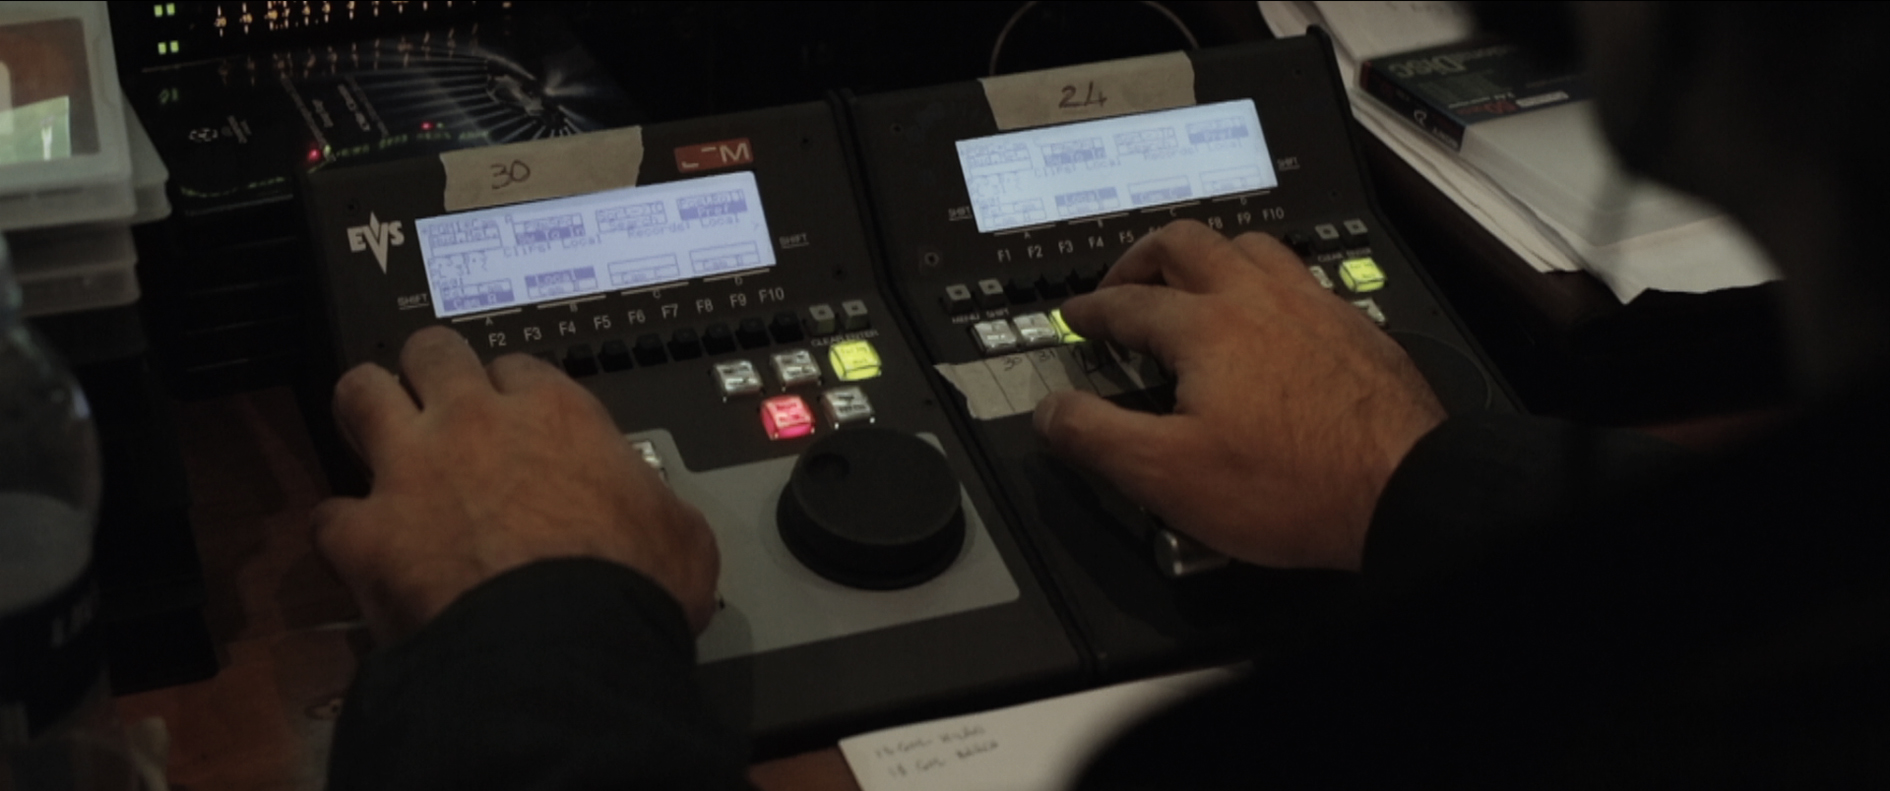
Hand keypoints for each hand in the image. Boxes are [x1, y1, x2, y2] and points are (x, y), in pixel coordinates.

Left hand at [313, 327, 718, 639]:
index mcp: (558, 417)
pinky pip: (331, 515)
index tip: (515, 410)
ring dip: (365, 410)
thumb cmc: (627, 590)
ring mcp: (412, 471)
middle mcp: (477, 425)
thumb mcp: (681, 533)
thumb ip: (654, 502)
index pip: (520, 366)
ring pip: (360, 393)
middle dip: (431, 371)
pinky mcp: (368, 534)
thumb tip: (663, 516)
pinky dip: (343, 531)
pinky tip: (359, 548)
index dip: (513, 388)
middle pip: (433, 352)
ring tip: (371, 434)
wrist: (562, 649)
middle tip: (436, 400)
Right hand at [1032, 221, 1444, 570]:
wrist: (1405, 492)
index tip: (1076, 319)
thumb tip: (1052, 411)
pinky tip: (1269, 316)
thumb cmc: (1292, 486)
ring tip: (1192, 281)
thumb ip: (1097, 436)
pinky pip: (1299, 278)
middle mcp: (1259, 299)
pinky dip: (1264, 282)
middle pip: (1187, 244)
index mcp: (1206, 326)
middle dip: (1142, 257)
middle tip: (1124, 282)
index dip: (1089, 311)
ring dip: (1208, 255)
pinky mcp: (1353, 327)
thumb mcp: (1168, 476)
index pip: (1127, 303)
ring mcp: (1312, 306)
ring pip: (1250, 247)